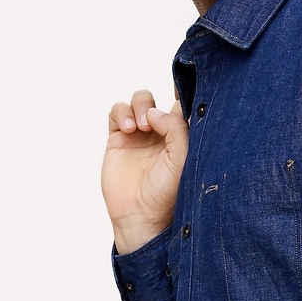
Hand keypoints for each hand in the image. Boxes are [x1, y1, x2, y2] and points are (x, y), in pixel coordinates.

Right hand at [103, 89, 188, 253]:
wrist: (140, 216)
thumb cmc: (166, 193)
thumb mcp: (182, 158)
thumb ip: (175, 127)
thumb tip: (154, 111)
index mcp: (182, 136)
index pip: (184, 104)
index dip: (183, 90)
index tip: (180, 84)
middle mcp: (162, 133)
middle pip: (160, 98)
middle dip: (157, 101)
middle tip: (154, 121)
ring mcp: (139, 135)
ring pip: (139, 100)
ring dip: (139, 105)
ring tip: (141, 126)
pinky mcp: (118, 139)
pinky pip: (118, 112)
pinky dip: (121, 113)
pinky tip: (128, 128)